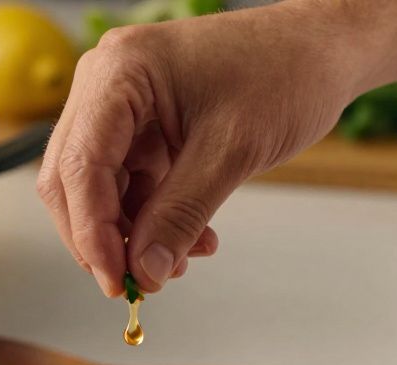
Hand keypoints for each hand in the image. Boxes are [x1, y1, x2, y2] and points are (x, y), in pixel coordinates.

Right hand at [36, 4, 359, 296]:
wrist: (322, 50)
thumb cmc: (287, 70)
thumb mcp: (232, 150)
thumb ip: (181, 213)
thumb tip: (145, 270)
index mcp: (119, 72)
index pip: (81, 165)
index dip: (91, 231)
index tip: (116, 280)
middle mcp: (107, 84)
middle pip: (74, 179)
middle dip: (103, 238)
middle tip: (136, 283)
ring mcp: (122, 106)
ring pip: (99, 189)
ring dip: (132, 234)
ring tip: (176, 261)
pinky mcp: (143, 127)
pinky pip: (130, 185)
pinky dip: (152, 219)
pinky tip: (190, 238)